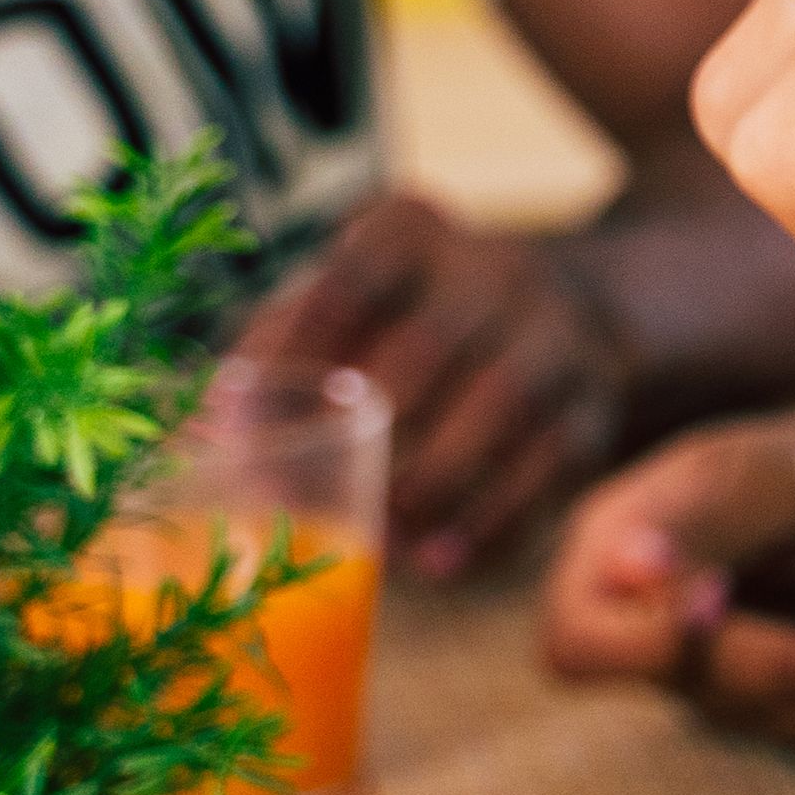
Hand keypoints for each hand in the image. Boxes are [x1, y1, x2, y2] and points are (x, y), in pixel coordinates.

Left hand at [237, 189, 639, 579]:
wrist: (558, 312)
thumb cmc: (403, 324)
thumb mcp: (340, 308)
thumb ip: (273, 355)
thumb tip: (199, 435)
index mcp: (412, 233)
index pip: (356, 274)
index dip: (300, 342)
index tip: (244, 417)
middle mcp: (495, 269)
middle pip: (437, 343)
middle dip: (376, 427)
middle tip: (316, 499)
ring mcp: (558, 333)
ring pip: (509, 402)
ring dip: (443, 479)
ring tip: (388, 539)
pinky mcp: (595, 402)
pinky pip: (554, 463)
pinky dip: (495, 519)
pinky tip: (443, 562)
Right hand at [539, 406, 794, 757]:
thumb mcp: (747, 470)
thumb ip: (695, 519)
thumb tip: (628, 566)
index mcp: (612, 547)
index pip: (580, 637)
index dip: (641, 638)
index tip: (716, 600)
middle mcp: (644, 618)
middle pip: (683, 677)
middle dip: (779, 666)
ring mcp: (702, 662)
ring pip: (749, 707)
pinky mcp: (763, 691)